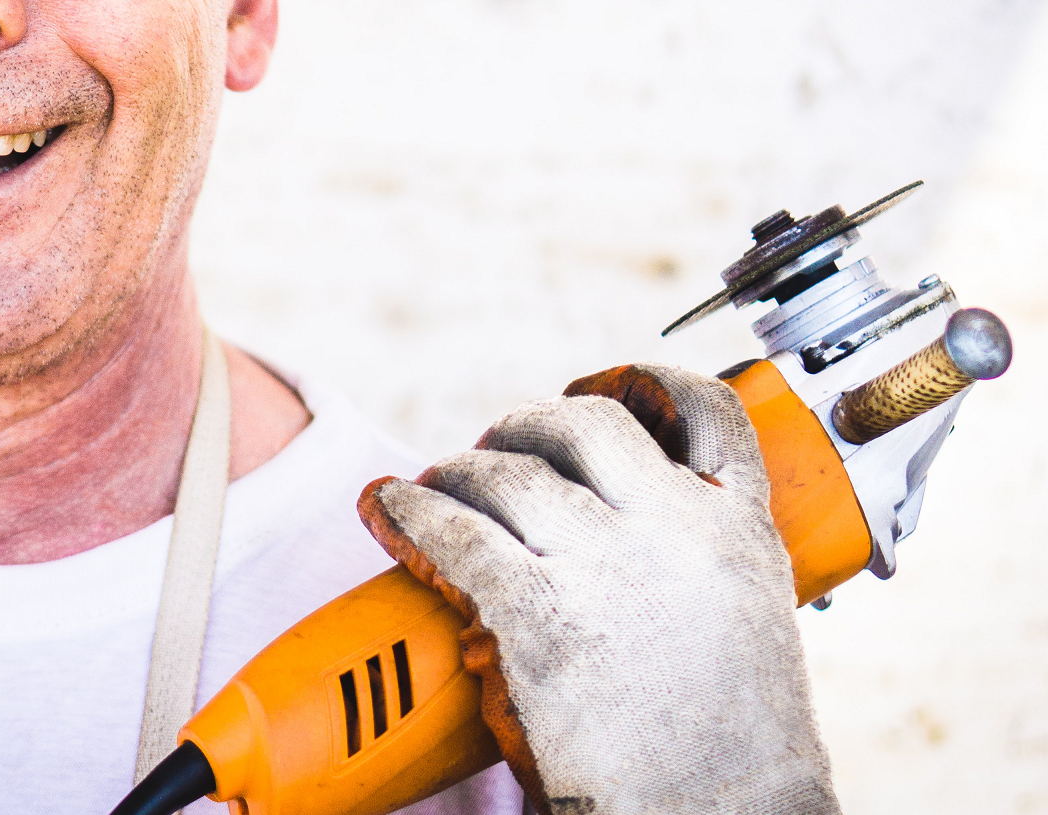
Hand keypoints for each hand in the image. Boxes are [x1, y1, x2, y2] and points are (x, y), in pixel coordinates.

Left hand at [358, 364, 838, 814]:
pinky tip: (386, 508)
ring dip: (458, 472)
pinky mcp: (538, 617)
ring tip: (434, 489)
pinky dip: (408, 512)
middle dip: (526, 428)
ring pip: (507, 473)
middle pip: (582, 424)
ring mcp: (605, 568)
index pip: (704, 409)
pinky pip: (454, 534)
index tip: (594, 390)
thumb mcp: (745, 621)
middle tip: (495, 455)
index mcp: (739, 530)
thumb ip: (692, 558)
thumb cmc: (730, 750)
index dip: (641, 383)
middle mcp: (673, 530)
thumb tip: (609, 523)